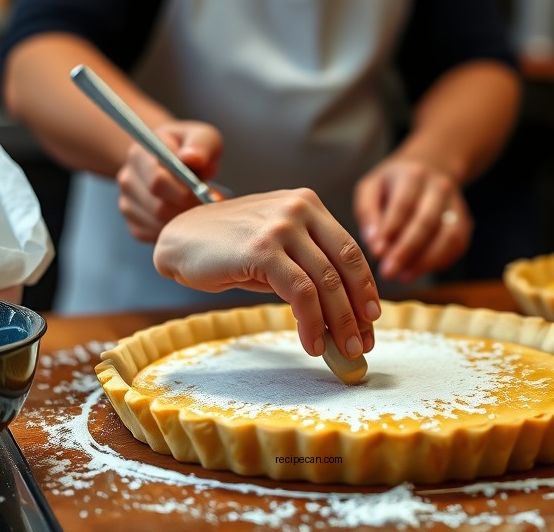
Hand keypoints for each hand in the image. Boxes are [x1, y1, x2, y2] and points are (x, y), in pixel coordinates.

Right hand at [116, 120, 222, 241]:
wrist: (174, 161)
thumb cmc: (190, 148)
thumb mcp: (202, 136)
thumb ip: (201, 144)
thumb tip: (192, 158)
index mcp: (140, 153)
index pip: (157, 180)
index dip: (184, 191)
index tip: (205, 192)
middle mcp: (127, 178)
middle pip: (157, 206)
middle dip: (188, 209)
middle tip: (209, 205)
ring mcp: (127, 202)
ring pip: (157, 224)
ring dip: (184, 221)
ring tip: (200, 208)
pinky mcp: (133, 223)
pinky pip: (154, 237)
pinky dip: (175, 232)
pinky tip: (186, 218)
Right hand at [153, 188, 380, 359]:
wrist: (181, 239)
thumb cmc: (229, 248)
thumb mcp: (277, 248)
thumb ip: (308, 267)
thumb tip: (344, 316)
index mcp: (308, 203)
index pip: (349, 249)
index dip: (365, 288)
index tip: (372, 318)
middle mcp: (299, 208)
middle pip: (344, 265)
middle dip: (357, 310)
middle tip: (363, 343)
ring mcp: (281, 226)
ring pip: (325, 281)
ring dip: (338, 322)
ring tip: (342, 350)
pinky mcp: (262, 249)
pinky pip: (299, 292)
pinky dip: (310, 322)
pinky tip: (310, 343)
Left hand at [354, 158, 472, 282]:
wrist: (430, 169)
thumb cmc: (393, 185)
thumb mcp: (371, 188)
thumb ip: (367, 212)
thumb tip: (373, 243)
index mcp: (413, 174)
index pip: (403, 204)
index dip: (391, 230)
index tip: (377, 252)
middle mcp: (439, 187)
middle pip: (426, 221)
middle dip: (406, 250)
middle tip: (388, 272)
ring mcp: (456, 204)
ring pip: (448, 237)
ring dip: (425, 261)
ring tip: (402, 275)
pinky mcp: (465, 222)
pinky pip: (457, 247)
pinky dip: (438, 263)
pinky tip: (416, 270)